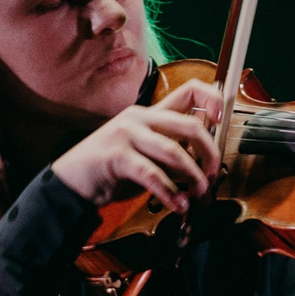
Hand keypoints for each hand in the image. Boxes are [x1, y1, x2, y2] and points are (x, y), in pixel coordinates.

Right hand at [50, 78, 225, 212]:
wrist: (72, 181)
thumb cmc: (111, 169)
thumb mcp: (145, 154)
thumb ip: (172, 154)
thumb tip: (205, 166)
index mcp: (150, 114)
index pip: (189, 91)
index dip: (212, 100)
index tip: (222, 119)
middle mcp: (140, 118)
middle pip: (190, 125)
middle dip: (210, 154)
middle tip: (212, 177)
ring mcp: (126, 134)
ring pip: (174, 151)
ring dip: (193, 179)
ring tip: (198, 197)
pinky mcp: (116, 156)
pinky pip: (153, 174)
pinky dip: (170, 193)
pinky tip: (178, 205)